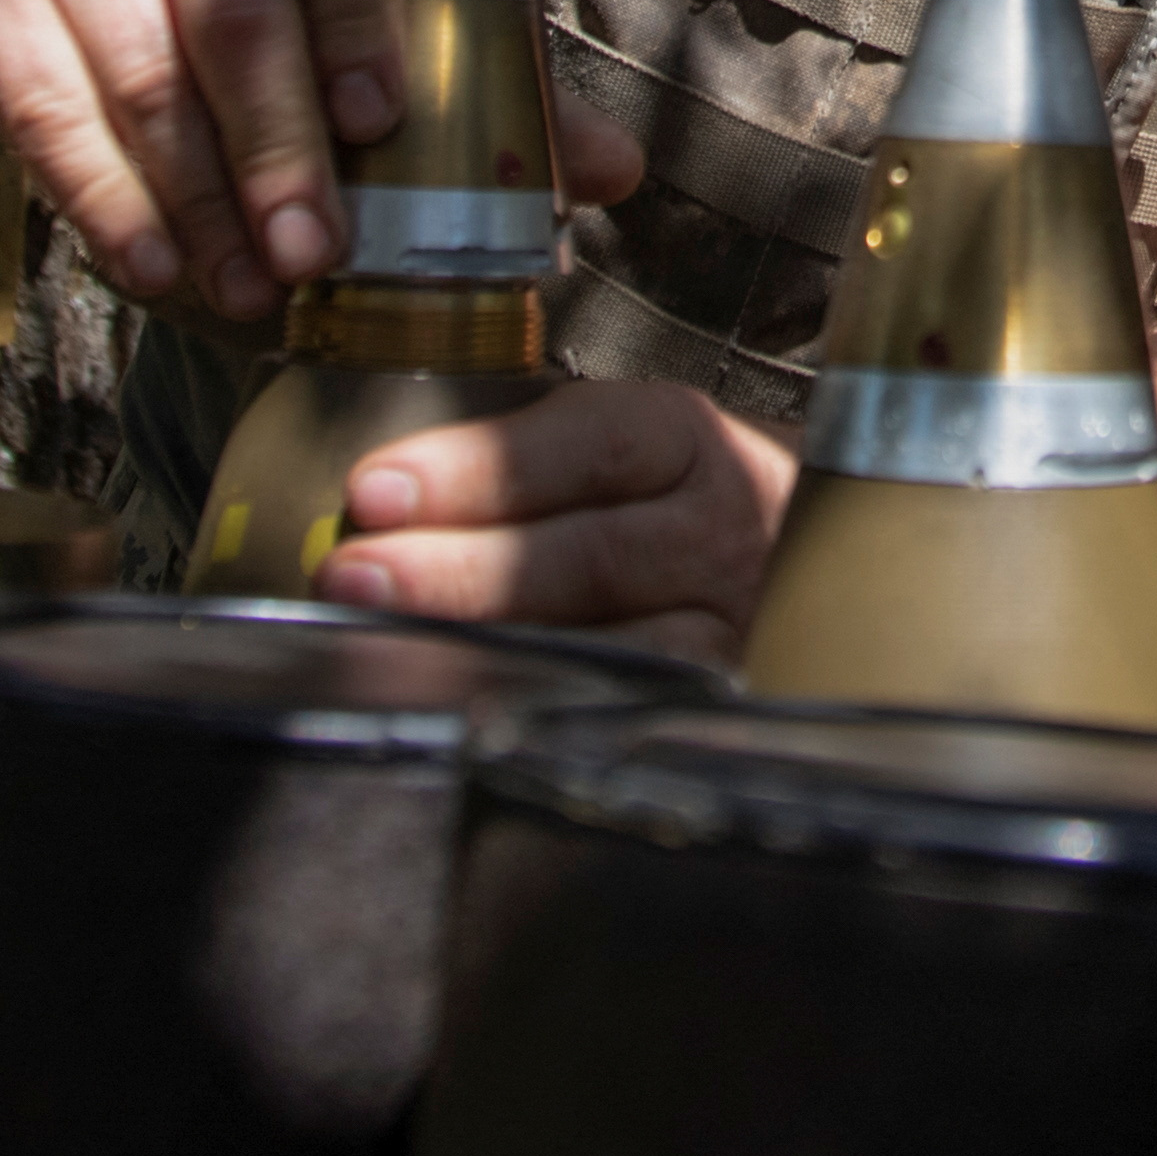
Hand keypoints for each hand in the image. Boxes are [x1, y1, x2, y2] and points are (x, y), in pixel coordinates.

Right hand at [0, 0, 637, 329]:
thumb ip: (475, 80)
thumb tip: (619, 172)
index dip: (366, 15)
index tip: (385, 119)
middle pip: (240, 6)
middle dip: (284, 145)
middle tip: (320, 253)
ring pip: (149, 69)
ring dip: (205, 198)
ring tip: (254, 288)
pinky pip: (54, 111)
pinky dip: (110, 203)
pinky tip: (159, 270)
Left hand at [314, 381, 799, 665]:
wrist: (804, 560)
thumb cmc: (661, 501)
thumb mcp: (610, 450)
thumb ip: (512, 465)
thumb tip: (368, 504)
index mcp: (682, 441)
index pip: (584, 446)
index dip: (475, 470)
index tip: (373, 491)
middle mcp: (722, 529)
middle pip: (592, 553)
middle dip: (459, 568)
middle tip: (352, 578)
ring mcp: (733, 625)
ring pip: (617, 646)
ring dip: (492, 649)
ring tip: (391, 650)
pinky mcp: (730, 701)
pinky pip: (637, 713)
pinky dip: (550, 709)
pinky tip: (472, 708)